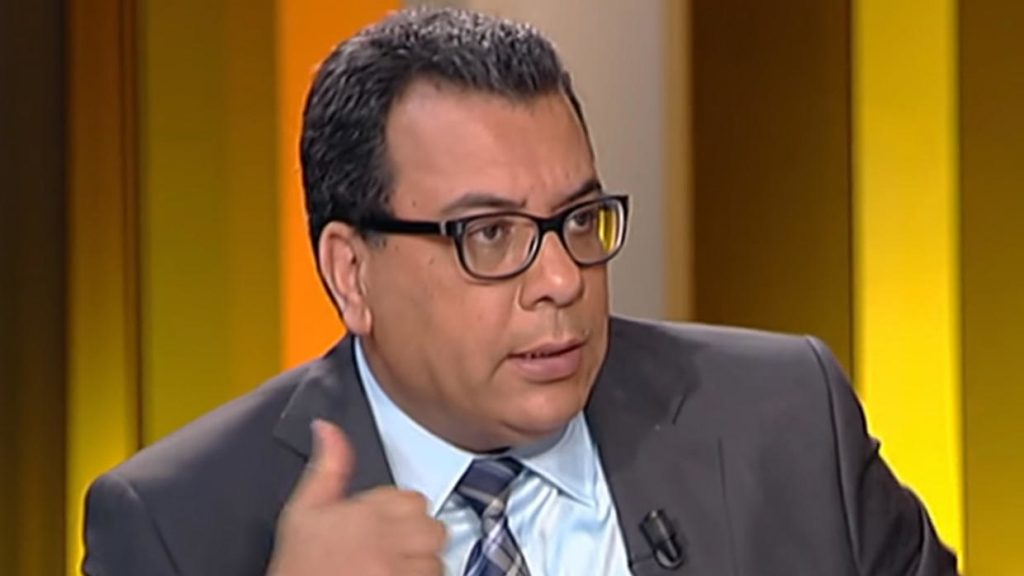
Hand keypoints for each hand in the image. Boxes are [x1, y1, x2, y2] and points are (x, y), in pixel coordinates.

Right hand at [267, 420, 445, 575]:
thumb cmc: (299, 566)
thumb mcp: (304, 510)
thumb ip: (327, 466)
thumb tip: (326, 427)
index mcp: (365, 511)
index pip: (413, 498)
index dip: (400, 510)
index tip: (384, 523)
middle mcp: (385, 539)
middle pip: (432, 526)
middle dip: (418, 536)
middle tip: (394, 547)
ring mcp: (396, 568)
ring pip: (436, 557)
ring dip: (421, 562)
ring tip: (393, 567)